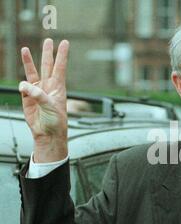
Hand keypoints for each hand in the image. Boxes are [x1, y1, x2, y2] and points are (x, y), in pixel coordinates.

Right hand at [19, 38, 69, 162]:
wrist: (48, 134)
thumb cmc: (55, 121)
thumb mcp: (50, 107)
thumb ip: (39, 95)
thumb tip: (25, 86)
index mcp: (59, 88)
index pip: (60, 67)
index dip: (62, 55)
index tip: (65, 43)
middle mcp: (49, 87)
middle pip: (47, 66)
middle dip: (48, 53)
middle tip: (48, 40)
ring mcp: (38, 91)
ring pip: (33, 72)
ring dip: (29, 61)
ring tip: (26, 49)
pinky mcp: (28, 98)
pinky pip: (23, 87)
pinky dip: (23, 86)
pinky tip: (24, 89)